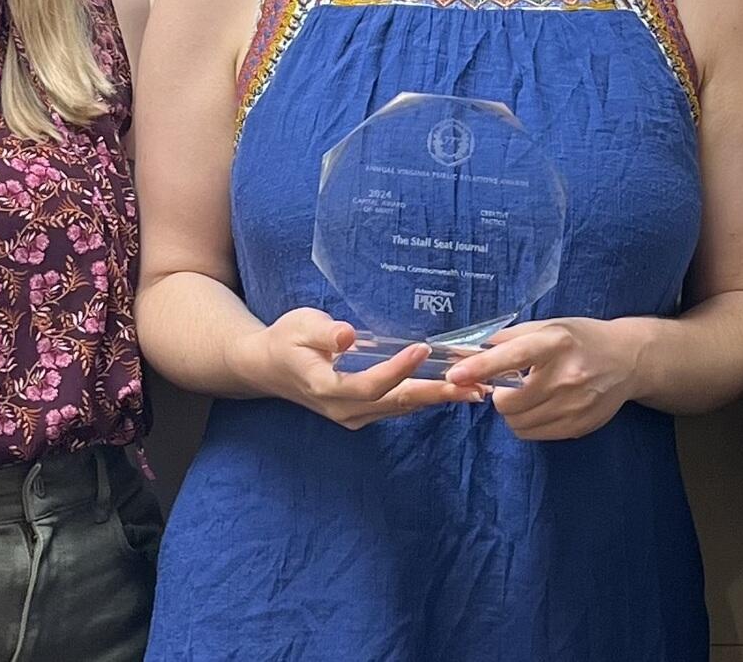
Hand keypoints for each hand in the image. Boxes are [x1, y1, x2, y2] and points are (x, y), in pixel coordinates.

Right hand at [233, 307, 484, 429]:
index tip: (423, 349)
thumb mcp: (299, 326)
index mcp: (325, 386)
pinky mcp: (363, 413)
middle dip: (436, 394)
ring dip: (439, 399)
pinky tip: (453, 390)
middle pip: (395, 403)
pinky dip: (427, 398)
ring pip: (401, 409)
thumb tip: (346, 337)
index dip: (397, 370)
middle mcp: (343, 409)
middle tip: (473, 387)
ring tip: (476, 390)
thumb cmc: (285, 340)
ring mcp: (354, 416)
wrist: (267, 368)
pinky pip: (399, 408)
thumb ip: (324, 333)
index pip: (368, 384)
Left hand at [445, 317, 647, 440]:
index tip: (456, 374)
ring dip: (513, 412)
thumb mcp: (548, 327)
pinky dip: (528, 423)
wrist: (628, 360)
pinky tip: (542, 407)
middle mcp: (567, 375)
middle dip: (499, 395)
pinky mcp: (579, 426)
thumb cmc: (581, 339)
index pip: (512, 357)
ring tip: (528, 395)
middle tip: (509, 385)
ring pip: (518, 423)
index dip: (481, 367)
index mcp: (556, 343)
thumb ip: (508, 339)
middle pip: (509, 401)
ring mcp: (575, 405)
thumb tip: (466, 351)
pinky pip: (535, 435)